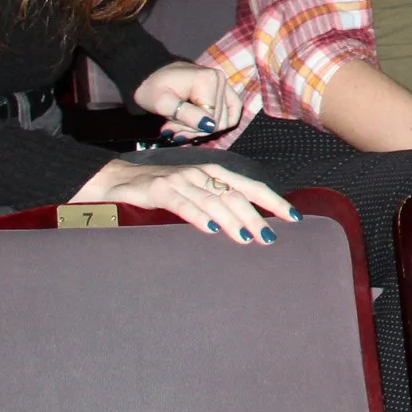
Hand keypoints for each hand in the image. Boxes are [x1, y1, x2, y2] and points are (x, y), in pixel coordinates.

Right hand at [68, 160, 295, 243]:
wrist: (117, 179)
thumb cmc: (161, 189)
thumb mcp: (193, 192)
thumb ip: (217, 202)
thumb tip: (247, 224)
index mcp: (214, 173)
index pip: (251, 186)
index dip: (273, 201)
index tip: (293, 217)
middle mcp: (202, 173)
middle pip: (237, 195)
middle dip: (258, 217)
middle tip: (271, 238)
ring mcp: (181, 180)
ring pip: (214, 201)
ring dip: (233, 220)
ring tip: (248, 238)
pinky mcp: (160, 190)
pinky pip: (184, 204)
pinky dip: (200, 217)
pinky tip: (212, 230)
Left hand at [132, 61, 236, 142]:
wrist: (149, 75)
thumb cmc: (152, 89)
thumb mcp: (161, 104)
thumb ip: (185, 114)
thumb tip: (210, 125)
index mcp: (207, 80)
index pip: (210, 119)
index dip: (192, 129)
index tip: (170, 129)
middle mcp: (221, 80)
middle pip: (218, 120)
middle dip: (194, 129)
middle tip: (173, 128)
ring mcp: (224, 84)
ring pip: (224, 120)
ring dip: (202, 127)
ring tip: (181, 125)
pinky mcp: (225, 89)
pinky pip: (232, 111)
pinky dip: (216, 122)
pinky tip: (198, 123)